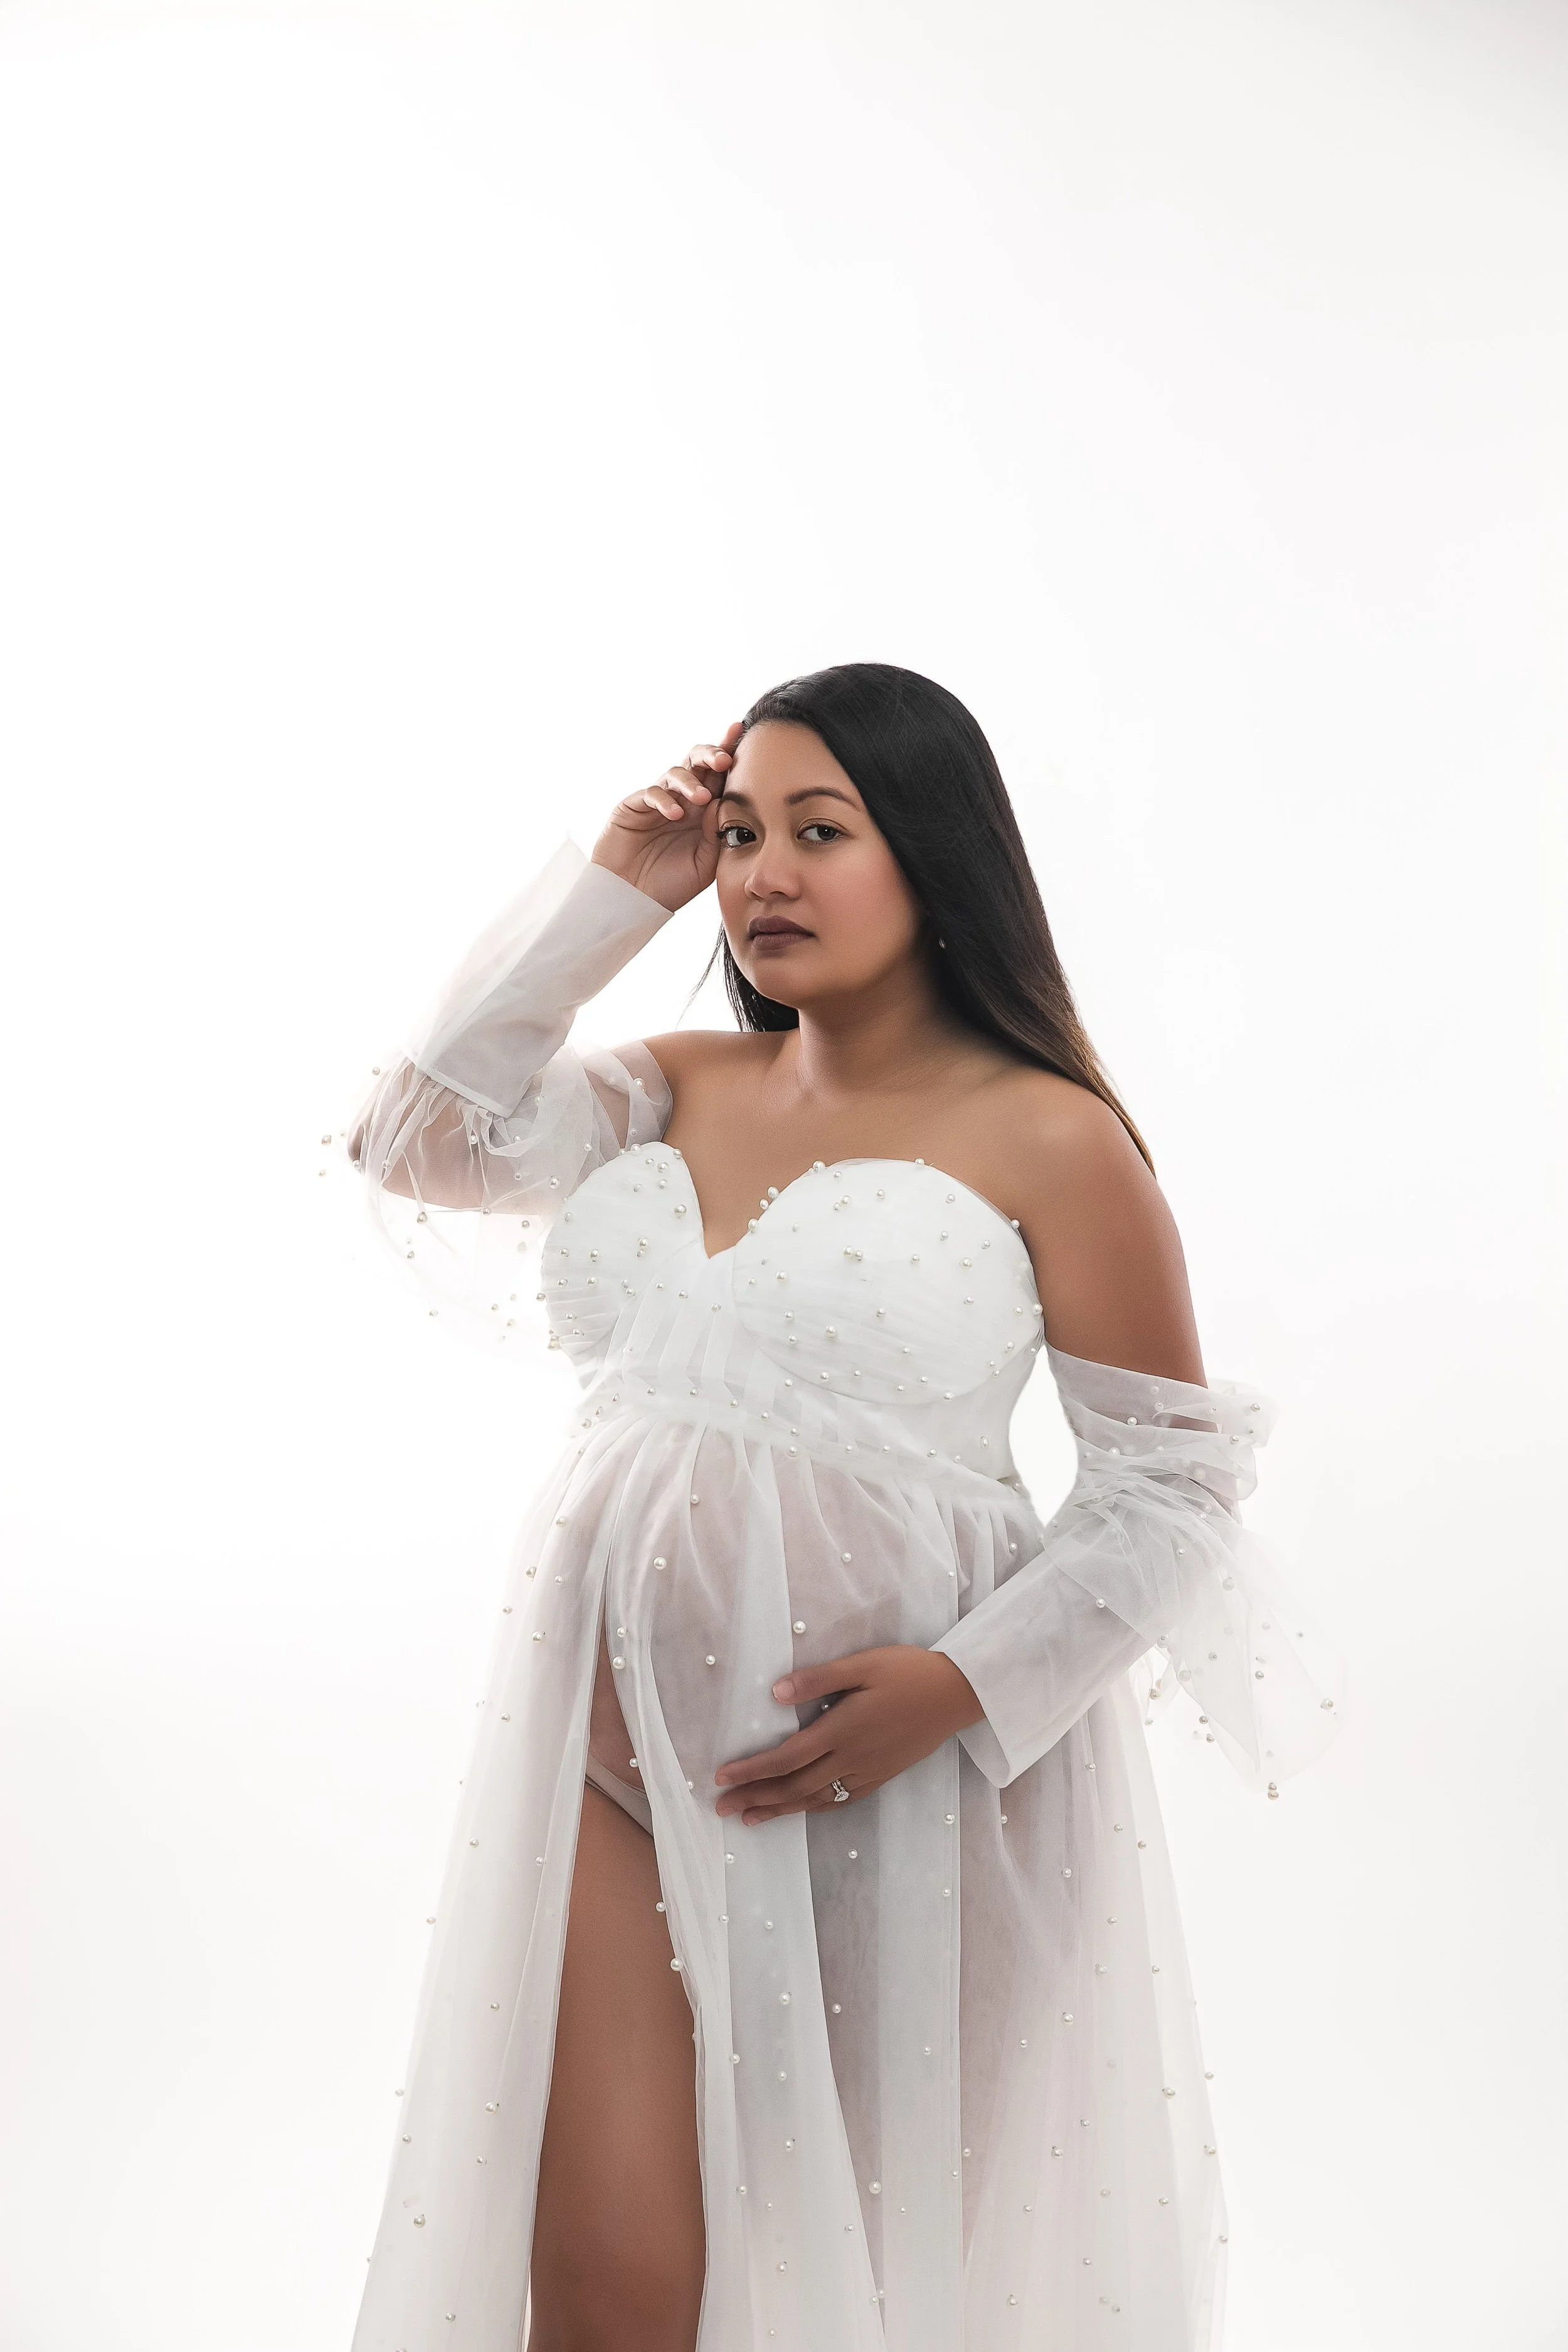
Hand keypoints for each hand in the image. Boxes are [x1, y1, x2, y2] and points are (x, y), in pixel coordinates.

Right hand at [591, 723, 743, 911]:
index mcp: (703, 810)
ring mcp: (657, 801)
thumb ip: (717, 832)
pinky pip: (651, 793)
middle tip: (724, 759)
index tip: (743, 733)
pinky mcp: (633, 807)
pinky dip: (665, 800)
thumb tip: (723, 800)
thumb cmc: (671, 884)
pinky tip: (676, 814)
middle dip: (711, 755)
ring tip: (702, 798)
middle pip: (696, 762)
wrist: (633, 902)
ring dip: (691, 782)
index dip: (729, 752)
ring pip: (675, 773)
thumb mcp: (705, 862)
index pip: (718, 776)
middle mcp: (681, 799)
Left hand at [713, 1645, 985, 1825]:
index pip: (787, 1757)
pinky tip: (799, 1810)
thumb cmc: (908, 1671)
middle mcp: (852, 1758)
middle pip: (794, 1785)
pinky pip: (841, 1801)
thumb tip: (774, 1693)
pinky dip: (814, 1808)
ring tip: (749, 1819)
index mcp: (843, 1729)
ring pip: (816, 1799)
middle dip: (755, 1797)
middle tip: (721, 1809)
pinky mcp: (882, 1776)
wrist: (956, 1694)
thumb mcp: (863, 1664)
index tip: (721, 1777)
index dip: (752, 1769)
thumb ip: (818, 1680)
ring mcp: (868, 1772)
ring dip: (779, 1809)